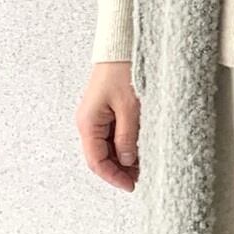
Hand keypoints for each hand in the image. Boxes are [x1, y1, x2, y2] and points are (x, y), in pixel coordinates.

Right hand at [75, 61, 139, 191]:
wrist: (121, 47)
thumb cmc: (124, 71)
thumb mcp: (130, 107)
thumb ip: (128, 135)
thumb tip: (126, 161)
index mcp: (88, 123)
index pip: (96, 161)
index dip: (114, 177)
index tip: (132, 186)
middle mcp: (88, 123)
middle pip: (101, 157)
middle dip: (120, 170)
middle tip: (143, 179)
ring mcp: (97, 117)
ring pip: (108, 148)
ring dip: (124, 159)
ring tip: (146, 166)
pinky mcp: (107, 111)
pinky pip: (114, 135)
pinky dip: (126, 145)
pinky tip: (141, 149)